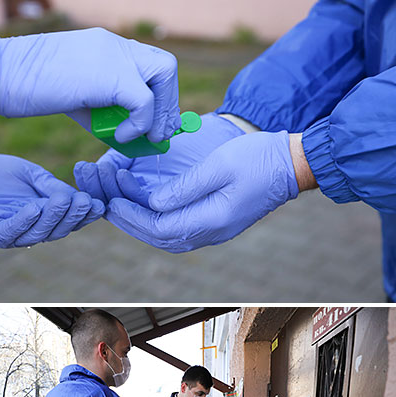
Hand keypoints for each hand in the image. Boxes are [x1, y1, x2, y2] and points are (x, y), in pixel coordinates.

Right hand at [0, 27, 179, 146]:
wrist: (0, 72)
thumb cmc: (29, 86)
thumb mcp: (75, 97)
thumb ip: (104, 111)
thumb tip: (130, 137)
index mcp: (106, 46)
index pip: (151, 63)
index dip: (160, 96)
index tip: (154, 125)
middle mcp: (114, 45)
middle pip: (165, 66)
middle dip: (168, 104)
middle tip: (157, 134)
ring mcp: (113, 55)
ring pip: (164, 74)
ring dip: (159, 110)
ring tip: (142, 136)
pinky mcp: (109, 75)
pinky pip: (144, 101)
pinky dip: (140, 123)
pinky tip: (120, 137)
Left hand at [0, 152, 100, 246]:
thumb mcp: (29, 174)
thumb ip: (49, 185)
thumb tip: (76, 195)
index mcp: (41, 217)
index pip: (67, 220)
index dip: (84, 214)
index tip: (99, 203)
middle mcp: (28, 229)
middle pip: (56, 230)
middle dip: (72, 216)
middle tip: (84, 201)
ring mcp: (9, 233)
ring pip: (37, 233)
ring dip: (53, 217)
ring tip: (65, 200)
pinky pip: (10, 231)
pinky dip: (24, 220)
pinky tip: (35, 206)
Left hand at [76, 110, 297, 249]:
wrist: (290, 165)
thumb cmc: (257, 159)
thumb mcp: (219, 165)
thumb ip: (185, 187)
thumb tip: (153, 202)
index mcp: (211, 221)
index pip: (159, 228)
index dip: (131, 216)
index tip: (110, 199)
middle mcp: (211, 232)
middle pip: (159, 237)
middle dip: (129, 221)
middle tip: (104, 203)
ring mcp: (215, 230)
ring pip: (167, 237)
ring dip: (140, 222)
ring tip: (118, 204)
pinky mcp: (216, 222)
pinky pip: (178, 229)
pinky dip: (156, 221)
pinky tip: (145, 207)